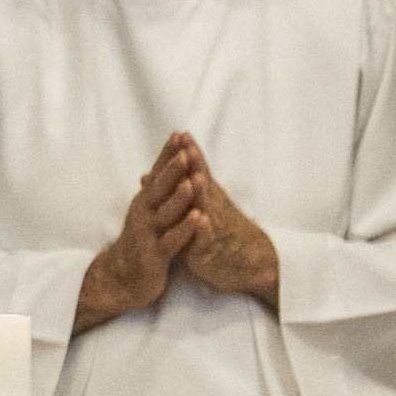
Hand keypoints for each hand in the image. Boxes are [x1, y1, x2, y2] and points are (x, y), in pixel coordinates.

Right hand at [75, 134, 203, 329]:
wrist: (123, 277)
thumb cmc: (141, 241)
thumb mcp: (147, 213)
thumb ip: (155, 192)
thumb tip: (156, 167)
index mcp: (145, 201)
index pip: (157, 173)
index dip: (167, 155)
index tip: (179, 135)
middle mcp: (144, 213)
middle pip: (159, 188)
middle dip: (172, 169)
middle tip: (185, 150)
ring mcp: (149, 233)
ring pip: (166, 213)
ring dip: (180, 197)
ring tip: (193, 181)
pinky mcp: (155, 255)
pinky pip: (172, 241)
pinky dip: (185, 229)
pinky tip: (198, 219)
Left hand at [173, 137, 282, 310]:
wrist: (249, 262)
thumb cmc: (220, 233)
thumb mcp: (197, 209)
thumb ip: (175, 191)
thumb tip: (146, 176)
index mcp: (206, 197)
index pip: (197, 171)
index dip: (190, 154)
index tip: (181, 134)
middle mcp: (211, 208)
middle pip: (202, 183)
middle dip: (195, 164)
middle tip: (188, 146)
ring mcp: (211, 227)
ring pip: (205, 207)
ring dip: (201, 192)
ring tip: (195, 177)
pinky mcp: (208, 249)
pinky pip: (206, 238)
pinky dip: (203, 228)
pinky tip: (201, 220)